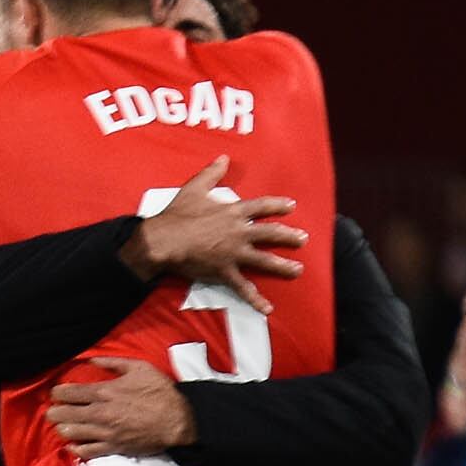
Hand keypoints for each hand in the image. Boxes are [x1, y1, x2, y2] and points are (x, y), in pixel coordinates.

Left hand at [49, 355, 196, 459]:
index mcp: (104, 392)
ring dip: (63, 428)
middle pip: (62, 414)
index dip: (57, 393)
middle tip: (55, 410)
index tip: (57, 393)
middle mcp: (100, 413)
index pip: (68, 393)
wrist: (179, 421)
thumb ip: (113, 363)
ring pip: (69, 433)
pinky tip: (73, 443)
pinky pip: (84, 452)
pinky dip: (75, 448)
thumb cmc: (161, 393)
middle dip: (54, 411)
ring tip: (65, 425)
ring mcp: (104, 432)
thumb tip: (91, 360)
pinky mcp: (112, 447)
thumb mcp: (140, 368)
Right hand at [127, 158, 304, 312]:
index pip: (262, 207)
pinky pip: (242, 287)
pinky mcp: (224, 271)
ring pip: (265, 260)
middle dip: (289, 236)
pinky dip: (255, 299)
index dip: (278, 205)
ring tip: (298, 270)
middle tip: (303, 239)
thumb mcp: (193, 188)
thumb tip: (223, 157)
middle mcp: (239, 232)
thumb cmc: (176, 215)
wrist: (162, 241)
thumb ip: (211, 173)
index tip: (291, 206)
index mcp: (233, 212)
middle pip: (271, 233)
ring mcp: (233, 253)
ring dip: (283, 266)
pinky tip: (267, 308)